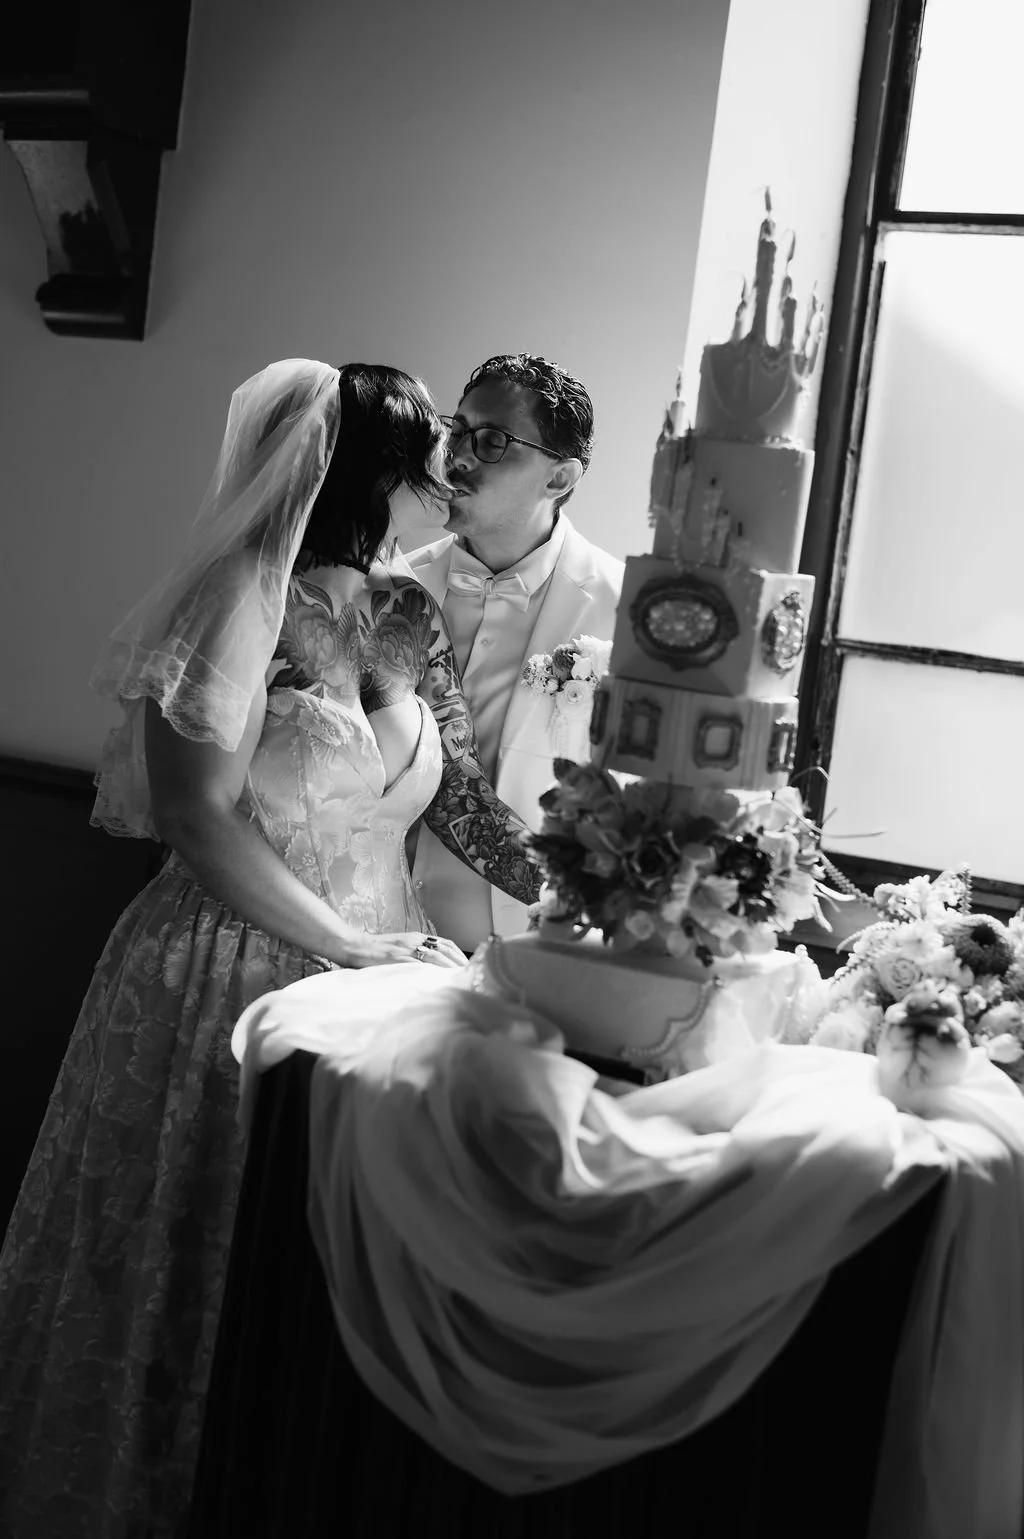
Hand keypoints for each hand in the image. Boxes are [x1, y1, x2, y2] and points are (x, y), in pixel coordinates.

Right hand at [338, 931, 464, 969]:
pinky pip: (416, 965)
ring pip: (433, 956)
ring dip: (448, 967)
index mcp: (416, 937)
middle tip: (469, 975)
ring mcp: (405, 949)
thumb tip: (432, 967)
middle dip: (458, 962)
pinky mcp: (395, 959)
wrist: (354, 946)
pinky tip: (437, 980)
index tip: (468, 966)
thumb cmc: (375, 951)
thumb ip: (414, 954)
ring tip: (459, 979)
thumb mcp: (399, 947)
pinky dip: (429, 972)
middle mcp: (413, 941)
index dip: (459, 954)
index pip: (445, 943)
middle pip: (443, 950)